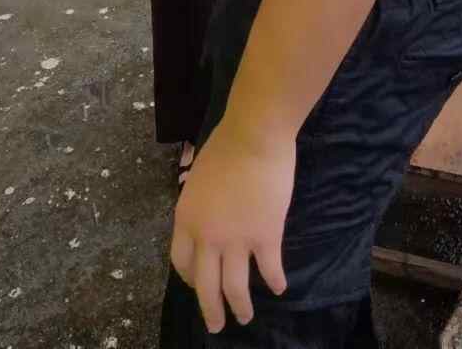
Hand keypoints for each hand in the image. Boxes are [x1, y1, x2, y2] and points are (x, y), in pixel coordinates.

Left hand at [170, 120, 292, 332]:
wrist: (254, 134)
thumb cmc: (226, 145)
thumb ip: (201, 203)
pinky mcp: (266, 236)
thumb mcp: (199, 178)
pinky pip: (270, 269)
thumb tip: (208, 215)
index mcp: (187, 219)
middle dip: (211, 310)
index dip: (190, 279)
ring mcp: (237, 240)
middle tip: (217, 326)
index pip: (182, 262)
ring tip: (246, 317)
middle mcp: (208, 237)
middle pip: (205, 286)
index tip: (198, 284)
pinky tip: (279, 288)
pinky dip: (275, 282)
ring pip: (235, 288)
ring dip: (240, 307)